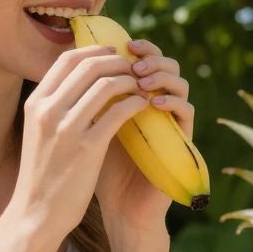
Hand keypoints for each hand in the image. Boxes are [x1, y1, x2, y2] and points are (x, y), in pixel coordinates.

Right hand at [8, 46, 148, 234]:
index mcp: (35, 103)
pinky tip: (144, 106)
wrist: (38, 211)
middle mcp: (47, 110)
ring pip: (106, 84)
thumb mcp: (41, 131)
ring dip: (131, 80)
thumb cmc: (45, 171)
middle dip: (118, 61)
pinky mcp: (88, 148)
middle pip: (89, 66)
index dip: (95, 50)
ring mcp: (67, 128)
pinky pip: (119, 112)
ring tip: (143, 86)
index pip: (66, 59)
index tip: (114, 54)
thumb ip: (56, 105)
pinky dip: (135, 103)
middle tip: (135, 68)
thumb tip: (82, 80)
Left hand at [95, 39, 195, 230]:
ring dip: (162, 75)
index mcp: (133, 98)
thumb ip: (83, 99)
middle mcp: (155, 105)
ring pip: (180, 82)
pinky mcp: (181, 140)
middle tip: (132, 59)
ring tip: (141, 79)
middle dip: (150, 56)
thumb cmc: (97, 170)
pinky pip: (188, 111)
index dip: (132, 47)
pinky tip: (154, 103)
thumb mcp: (84, 127)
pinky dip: (173, 102)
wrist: (119, 209)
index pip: (140, 60)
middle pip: (164, 64)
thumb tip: (64, 63)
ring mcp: (170, 122)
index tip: (116, 42)